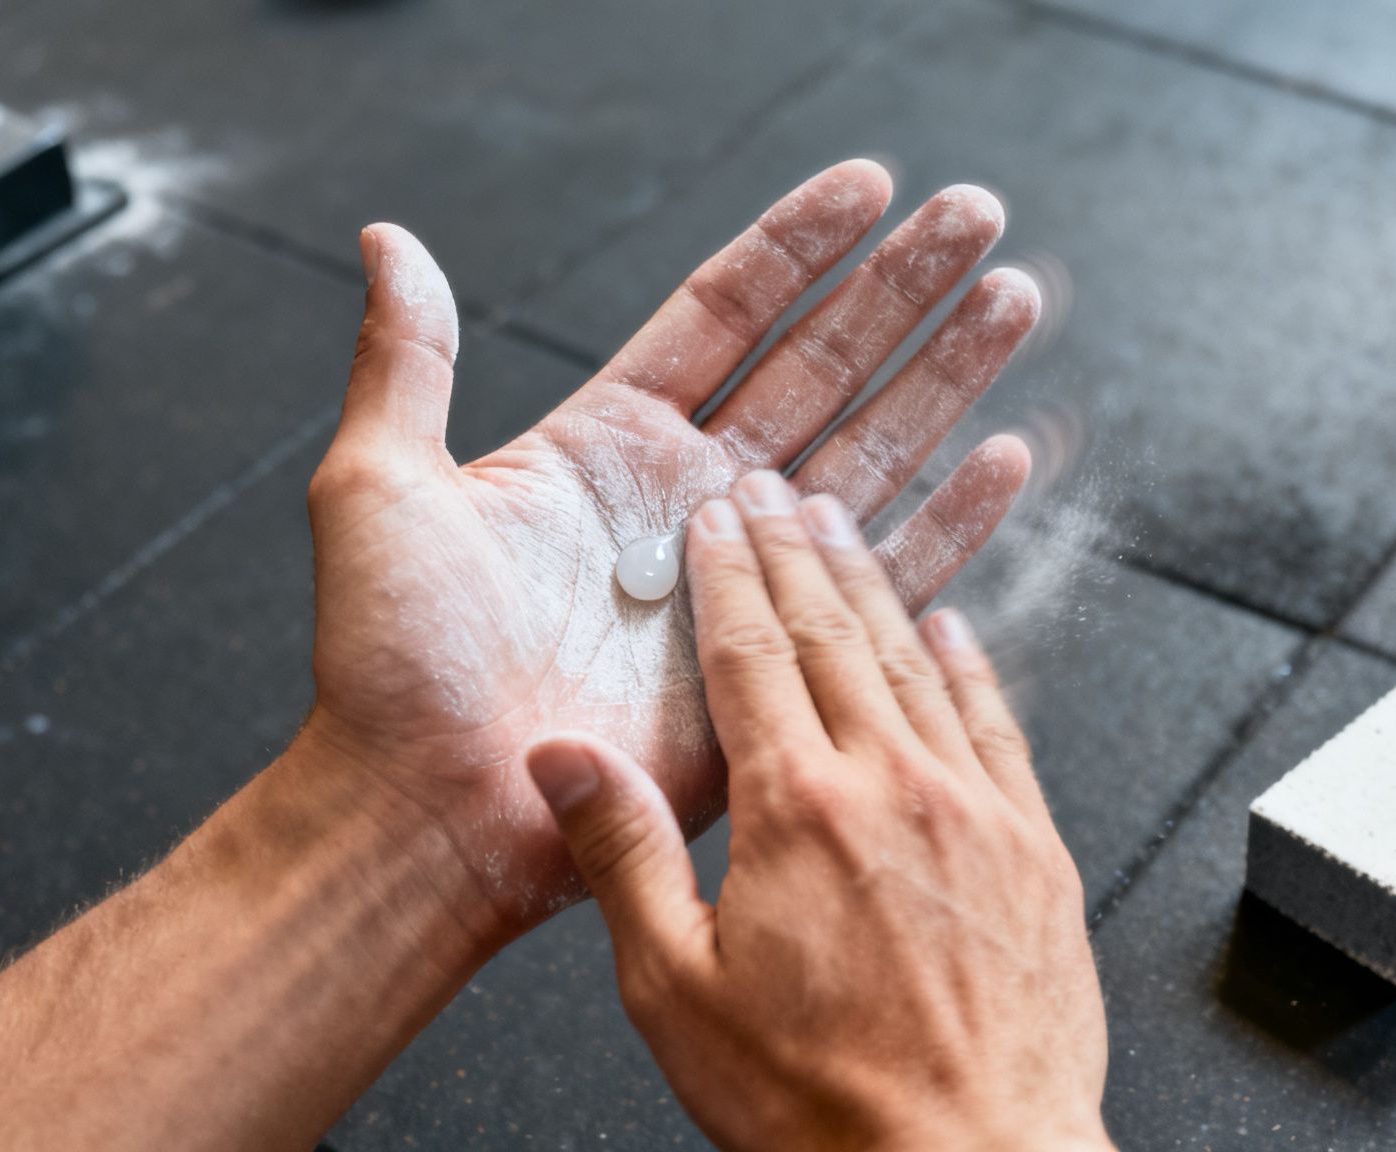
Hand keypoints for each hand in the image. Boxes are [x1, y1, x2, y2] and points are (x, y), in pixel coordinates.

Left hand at [301, 160, 1042, 939]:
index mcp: (609, 445)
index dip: (798, 248)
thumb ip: (410, 360)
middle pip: (821, 366)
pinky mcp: (783, 664)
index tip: (868, 184)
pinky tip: (1009, 454)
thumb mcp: (380, 485)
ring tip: (1015, 297)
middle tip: (975, 212)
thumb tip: (387, 240)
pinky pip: (887, 579)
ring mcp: (744, 580)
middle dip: (901, 288)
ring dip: (946, 376)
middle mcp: (691, 501)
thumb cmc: (391, 664)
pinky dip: (953, 521)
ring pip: (871, 452)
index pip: (725, 315)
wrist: (431, 810)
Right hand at [524, 472, 1111, 1151]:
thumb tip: (564, 759)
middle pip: (835, 635)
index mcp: (798, 813)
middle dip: (797, 550)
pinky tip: (953, 625)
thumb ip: (622, 857)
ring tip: (849, 522)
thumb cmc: (825, 1104)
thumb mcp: (676, 992)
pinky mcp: (1034, 850)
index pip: (753, 657)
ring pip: (916, 661)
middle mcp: (894, 789)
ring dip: (876, 582)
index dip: (729, 576)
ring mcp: (976, 813)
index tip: (717, 519)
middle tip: (776, 486)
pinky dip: (968, 663)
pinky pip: (998, 723)